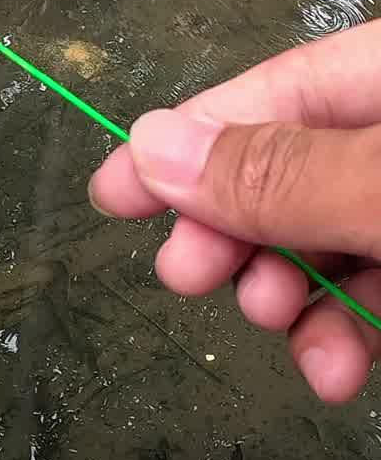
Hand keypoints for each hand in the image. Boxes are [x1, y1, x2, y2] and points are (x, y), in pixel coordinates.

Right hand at [89, 22, 380, 402]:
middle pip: (297, 167)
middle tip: (185, 276)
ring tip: (272, 321)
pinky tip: (333, 369)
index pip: (276, 90)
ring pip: (334, 238)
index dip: (190, 140)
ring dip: (288, 291)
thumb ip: (283, 173)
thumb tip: (153, 145)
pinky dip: (346, 329)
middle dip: (235, 228)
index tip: (112, 195)